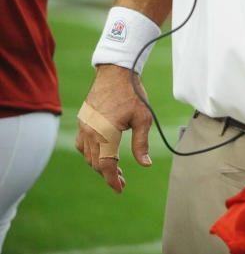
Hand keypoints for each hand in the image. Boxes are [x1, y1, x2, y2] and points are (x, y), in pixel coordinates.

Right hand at [75, 64, 154, 193]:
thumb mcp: (143, 119)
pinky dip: (91, 152)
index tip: (120, 189)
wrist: (116, 71)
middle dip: (108, 174)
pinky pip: (81, 144)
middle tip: (122, 180)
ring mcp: (83, 126)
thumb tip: (145, 164)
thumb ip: (141, 144)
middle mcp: (89, 132)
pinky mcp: (82, 120)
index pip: (106, 165)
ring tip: (115, 168)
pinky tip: (102, 152)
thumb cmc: (132, 94)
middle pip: (96, 163)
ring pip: (87, 155)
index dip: (113, 180)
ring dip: (99, 164)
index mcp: (105, 133)